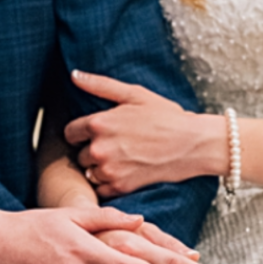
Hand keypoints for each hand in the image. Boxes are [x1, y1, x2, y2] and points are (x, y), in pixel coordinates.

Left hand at [65, 70, 223, 197]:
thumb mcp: (134, 95)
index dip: (80, 133)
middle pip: (79, 155)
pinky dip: (108, 183)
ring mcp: (109, 169)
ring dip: (99, 168)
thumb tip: (74, 75)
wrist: (193, 144)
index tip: (94, 133)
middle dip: (92, 150)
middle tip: (115, 146)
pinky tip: (125, 172)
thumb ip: (100, 85)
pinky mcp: (120, 186)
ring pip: (89, 172)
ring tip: (121, 159)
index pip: (70, 132)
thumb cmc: (166, 117)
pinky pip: (100, 188)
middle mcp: (99, 148)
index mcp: (99, 124)